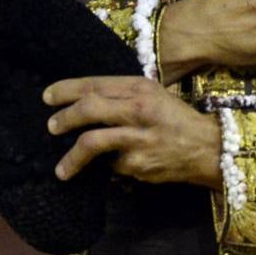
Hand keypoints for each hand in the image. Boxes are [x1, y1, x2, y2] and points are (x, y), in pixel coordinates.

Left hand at [43, 76, 221, 187]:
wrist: (208, 148)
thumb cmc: (175, 118)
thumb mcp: (152, 95)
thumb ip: (122, 95)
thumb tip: (82, 100)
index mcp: (139, 87)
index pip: (95, 84)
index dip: (67, 90)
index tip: (48, 97)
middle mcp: (138, 109)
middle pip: (89, 108)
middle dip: (65, 117)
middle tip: (51, 126)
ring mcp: (138, 138)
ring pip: (93, 142)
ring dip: (72, 157)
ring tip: (62, 170)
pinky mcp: (139, 164)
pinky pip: (113, 165)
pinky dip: (111, 166)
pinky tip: (120, 166)